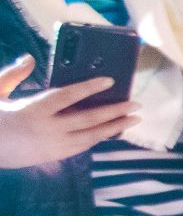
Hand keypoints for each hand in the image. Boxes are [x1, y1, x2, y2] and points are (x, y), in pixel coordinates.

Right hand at [0, 57, 139, 169]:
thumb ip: (13, 75)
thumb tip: (29, 58)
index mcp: (32, 111)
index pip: (67, 96)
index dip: (89, 87)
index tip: (110, 80)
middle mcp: (47, 130)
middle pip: (88, 119)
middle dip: (115, 112)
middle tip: (137, 105)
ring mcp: (53, 146)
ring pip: (91, 137)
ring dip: (114, 128)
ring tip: (134, 120)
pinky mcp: (54, 157)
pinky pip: (83, 146)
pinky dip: (99, 138)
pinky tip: (111, 131)